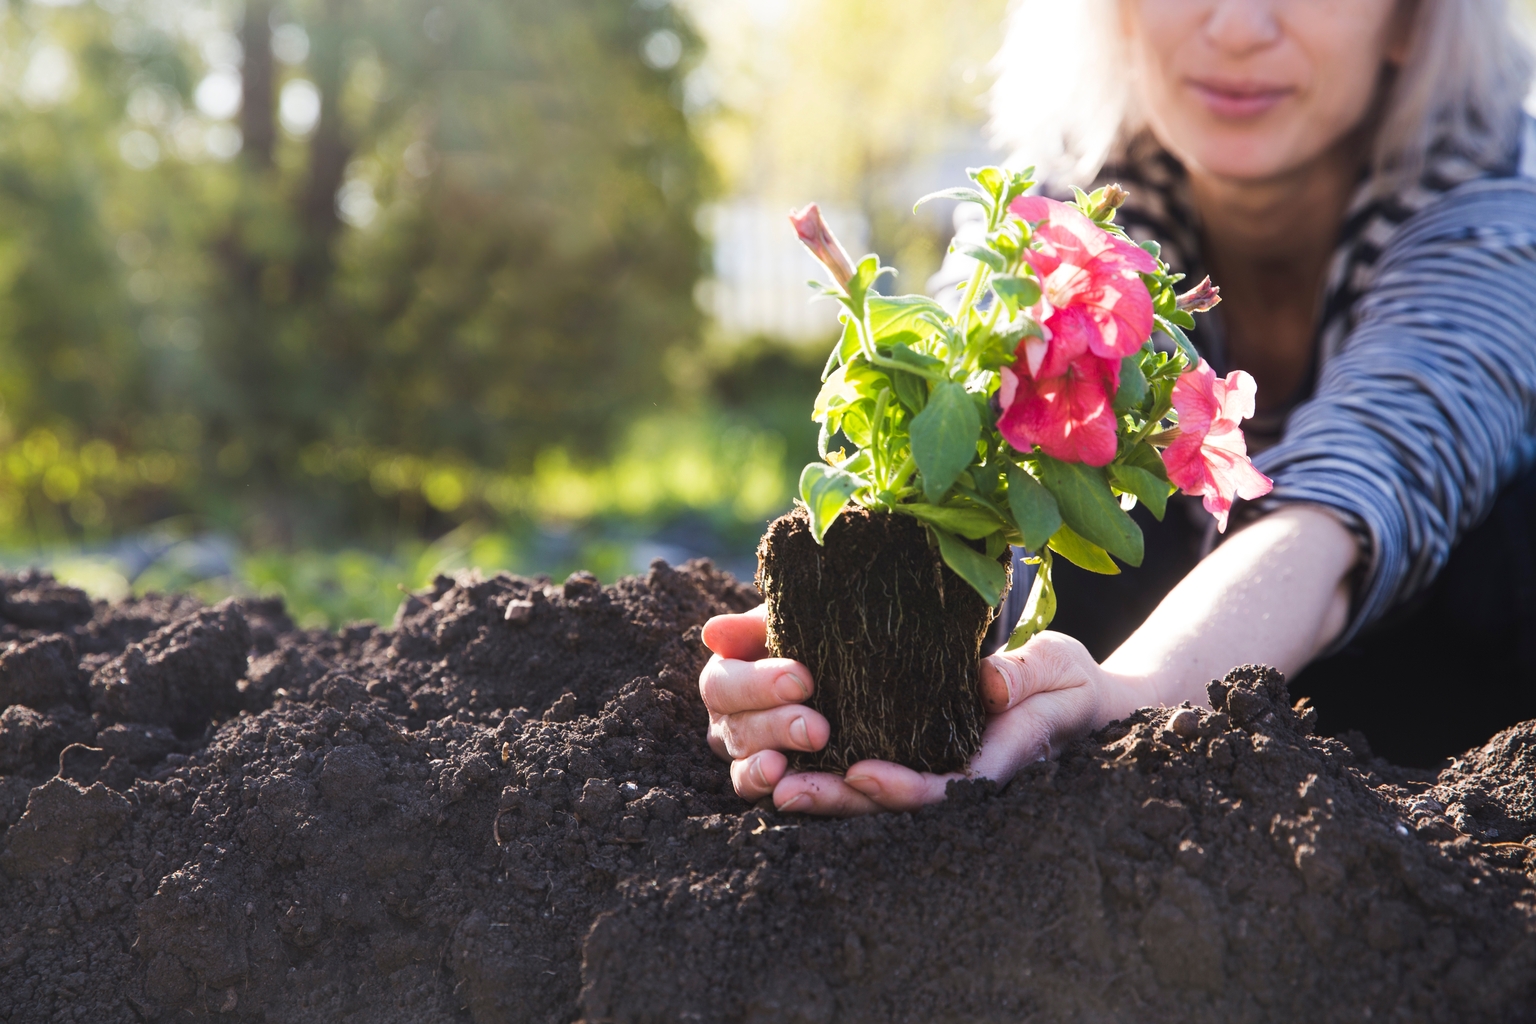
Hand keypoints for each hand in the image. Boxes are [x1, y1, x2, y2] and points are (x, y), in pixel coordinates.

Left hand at [700, 606, 1118, 816]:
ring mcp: (936, 772)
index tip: (860, 772)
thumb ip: (1028, 674)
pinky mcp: (917, 756)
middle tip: (786, 789)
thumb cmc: (1072, 683)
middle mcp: (959, 777)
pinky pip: (869, 771)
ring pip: (873, 796)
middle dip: (841, 801)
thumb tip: (989, 684)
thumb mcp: (1061, 666)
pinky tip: (784, 761)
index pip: (945, 789)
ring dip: (824, 793)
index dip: (902, 789)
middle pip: (896, 804)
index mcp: (999, 762)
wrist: (1075, 700)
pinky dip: (828, 771)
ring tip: (773, 784)